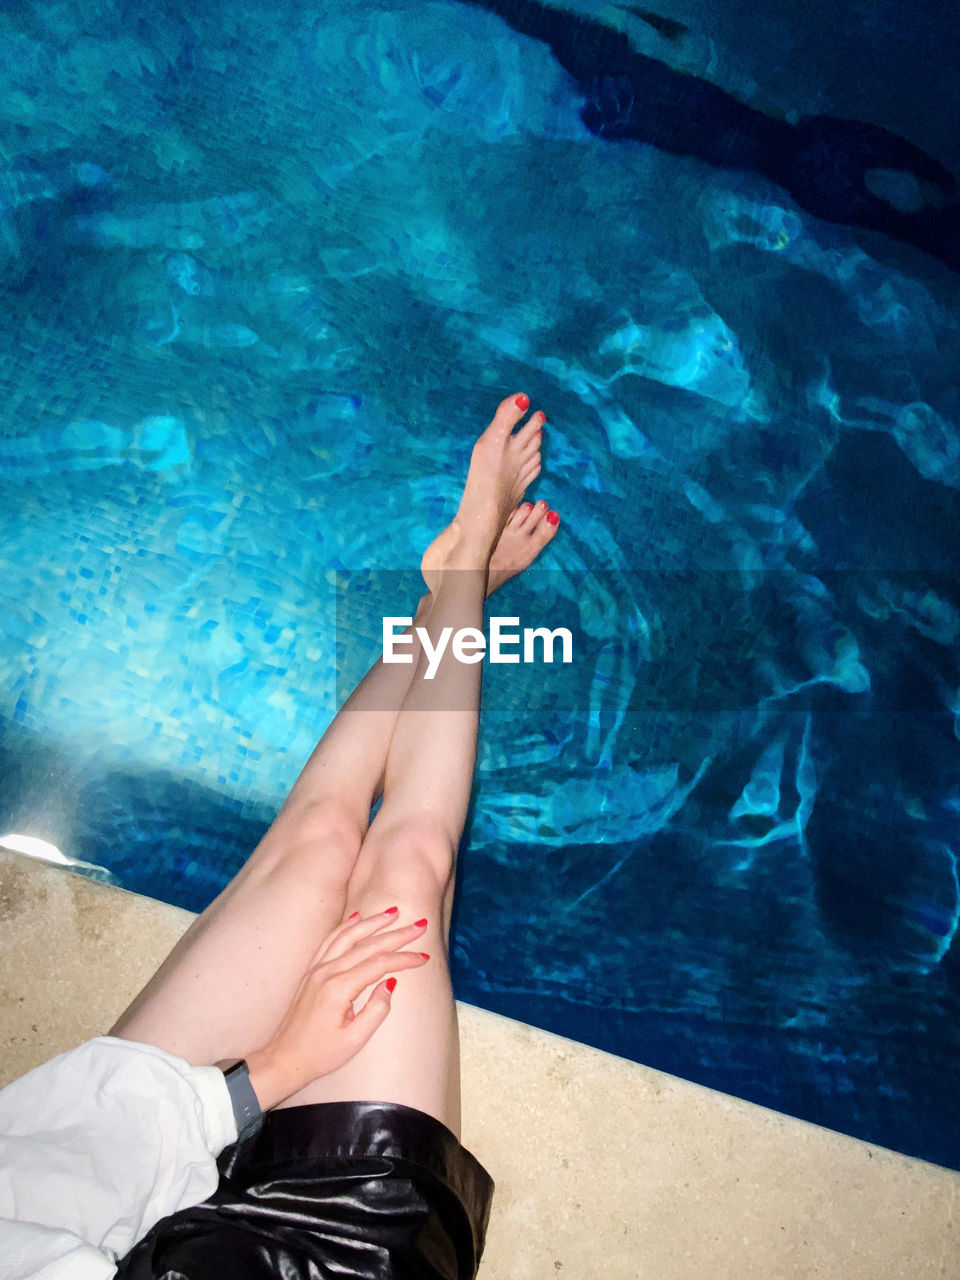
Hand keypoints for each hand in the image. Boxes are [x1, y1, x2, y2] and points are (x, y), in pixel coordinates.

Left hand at [245, 910, 428, 1110]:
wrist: (284, 1058)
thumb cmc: (321, 1054)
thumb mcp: (354, 1040)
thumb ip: (376, 1010)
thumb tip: (391, 983)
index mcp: (339, 988)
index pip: (379, 964)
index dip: (404, 959)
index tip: (424, 958)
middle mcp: (327, 972)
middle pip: (367, 945)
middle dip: (396, 934)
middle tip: (420, 924)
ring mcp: (317, 969)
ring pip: (348, 936)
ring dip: (372, 922)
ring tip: (392, 912)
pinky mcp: (311, 972)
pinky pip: (330, 941)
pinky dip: (346, 927)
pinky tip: (357, 918)